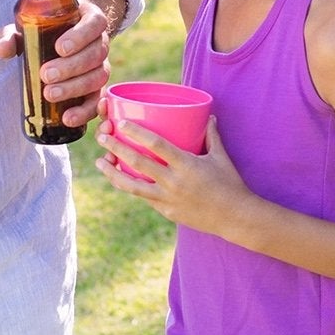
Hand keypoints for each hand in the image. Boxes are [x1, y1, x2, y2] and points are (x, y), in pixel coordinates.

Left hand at [0, 0, 111, 128]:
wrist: (50, 46)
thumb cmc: (40, 32)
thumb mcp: (25, 28)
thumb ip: (12, 36)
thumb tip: (2, 50)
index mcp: (87, 18)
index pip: (95, 23)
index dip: (81, 36)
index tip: (60, 48)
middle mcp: (99, 42)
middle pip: (96, 53)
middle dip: (71, 67)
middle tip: (46, 75)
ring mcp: (101, 66)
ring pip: (99, 77)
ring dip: (75, 88)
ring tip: (50, 95)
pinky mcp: (97, 88)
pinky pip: (98, 101)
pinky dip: (86, 111)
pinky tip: (68, 118)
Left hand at [94, 113, 249, 232]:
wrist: (235, 218)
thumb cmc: (230, 184)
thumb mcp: (221, 157)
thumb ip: (211, 136)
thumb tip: (208, 116)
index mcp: (186, 165)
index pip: (157, 145)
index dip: (137, 133)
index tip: (122, 123)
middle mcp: (173, 181)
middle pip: (138, 163)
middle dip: (116, 148)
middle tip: (102, 137)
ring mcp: (167, 199)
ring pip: (132, 186)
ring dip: (113, 173)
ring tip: (99, 162)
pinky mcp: (166, 211)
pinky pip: (144, 197)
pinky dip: (131, 186)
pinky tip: (119, 178)